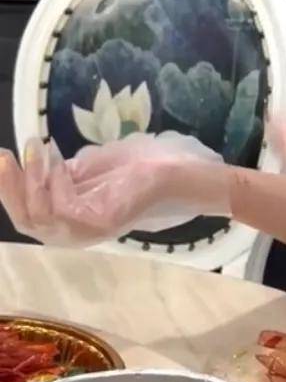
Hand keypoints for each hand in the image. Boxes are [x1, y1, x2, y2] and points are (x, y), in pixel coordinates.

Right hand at [0, 133, 230, 246]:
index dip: (7, 189)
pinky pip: (64, 208)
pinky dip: (57, 182)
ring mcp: (87, 232)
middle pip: (25, 221)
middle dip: (9, 187)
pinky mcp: (101, 224)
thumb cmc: (130, 171)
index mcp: (66, 223)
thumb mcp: (83, 171)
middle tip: (4, 155)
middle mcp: (73, 233)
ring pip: (40, 217)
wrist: (171, 173)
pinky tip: (62, 162)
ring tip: (36, 148)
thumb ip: (57, 175)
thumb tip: (30, 164)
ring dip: (32, 180)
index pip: (25, 214)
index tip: (1, 156)